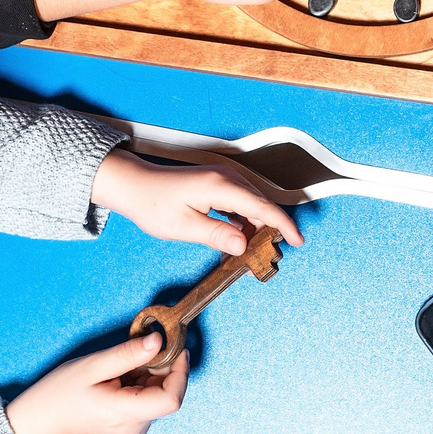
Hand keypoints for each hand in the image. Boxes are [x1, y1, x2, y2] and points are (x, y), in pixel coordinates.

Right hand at [4, 334, 187, 433]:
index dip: (180, 371)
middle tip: (141, 347)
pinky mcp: (129, 425)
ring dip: (150, 373)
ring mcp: (133, 429)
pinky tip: (119, 375)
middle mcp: (135, 427)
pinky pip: (146, 399)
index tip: (175, 347)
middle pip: (167, 394)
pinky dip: (141, 382)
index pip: (172, 399)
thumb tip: (159, 340)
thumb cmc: (60, 394)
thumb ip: (128, 354)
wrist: (41, 422)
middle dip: (162, 367)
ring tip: (120, 364)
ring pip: (157, 395)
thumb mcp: (93, 366)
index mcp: (126, 414)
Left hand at [89, 148, 304, 252]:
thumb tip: (243, 244)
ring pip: (252, 204)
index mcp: (220, 186)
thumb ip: (216, 235)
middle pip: (261, 205)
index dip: (283, 225)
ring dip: (255, 227)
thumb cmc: (152, 203)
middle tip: (267, 256)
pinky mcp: (217, 184)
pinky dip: (243, 221)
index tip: (298, 241)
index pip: (262, 207)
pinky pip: (240, 203)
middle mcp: (226, 178)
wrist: (134, 186)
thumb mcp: (183, 227)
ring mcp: (222, 179)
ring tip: (248, 253)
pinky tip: (235, 239)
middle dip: (270, 230)